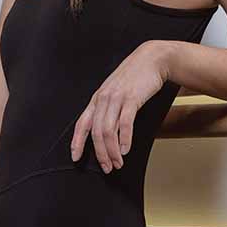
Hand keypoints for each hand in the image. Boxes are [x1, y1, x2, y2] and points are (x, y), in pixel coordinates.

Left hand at [70, 41, 170, 171]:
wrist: (151, 59)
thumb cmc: (134, 77)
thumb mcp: (116, 92)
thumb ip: (109, 109)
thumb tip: (108, 132)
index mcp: (97, 99)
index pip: (82, 123)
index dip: (77, 142)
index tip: (75, 157)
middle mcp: (103, 99)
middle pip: (96, 132)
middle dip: (100, 153)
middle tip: (107, 167)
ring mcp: (116, 98)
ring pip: (108, 131)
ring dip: (112, 151)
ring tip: (118, 163)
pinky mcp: (131, 99)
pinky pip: (124, 123)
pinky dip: (124, 139)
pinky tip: (126, 149)